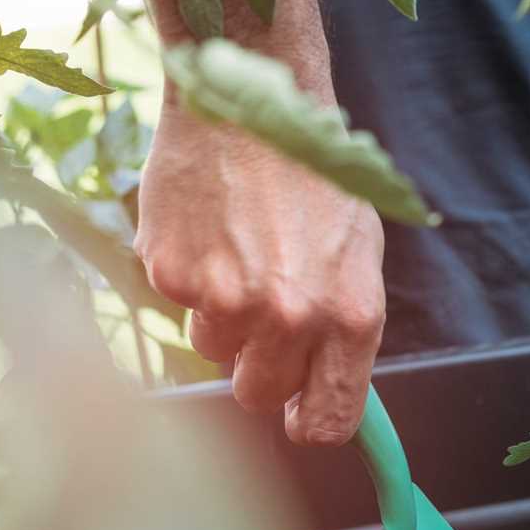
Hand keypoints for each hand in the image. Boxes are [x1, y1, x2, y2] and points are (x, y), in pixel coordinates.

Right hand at [135, 103, 385, 446]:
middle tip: (264, 316)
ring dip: (223, 317)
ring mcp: (226, 299)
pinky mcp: (172, 274)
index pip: (331, 418)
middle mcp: (291, 316)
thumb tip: (330, 396)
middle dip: (260, 367)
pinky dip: (191, 277)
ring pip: (214, 350)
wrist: (251, 106)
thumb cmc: (314, 181)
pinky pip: (179, 306)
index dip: (311, 422)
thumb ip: (345, 332)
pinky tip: (210, 232)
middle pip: (259, 395)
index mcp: (350, 316)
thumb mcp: (357, 256)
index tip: (300, 418)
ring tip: (240, 253)